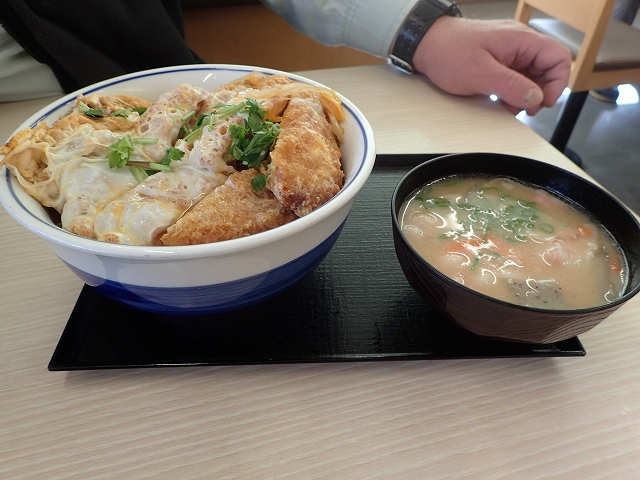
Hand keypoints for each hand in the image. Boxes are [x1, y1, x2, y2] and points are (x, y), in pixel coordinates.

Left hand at [412, 17, 571, 114]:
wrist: (424, 45)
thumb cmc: (448, 52)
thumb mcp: (481, 74)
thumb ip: (511, 86)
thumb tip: (536, 98)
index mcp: (521, 40)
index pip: (558, 57)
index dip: (557, 83)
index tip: (543, 102)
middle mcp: (518, 43)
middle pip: (546, 69)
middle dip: (538, 92)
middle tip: (522, 109)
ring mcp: (508, 52)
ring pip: (530, 76)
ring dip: (523, 95)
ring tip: (507, 106)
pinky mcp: (497, 61)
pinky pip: (514, 78)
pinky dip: (511, 92)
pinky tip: (499, 101)